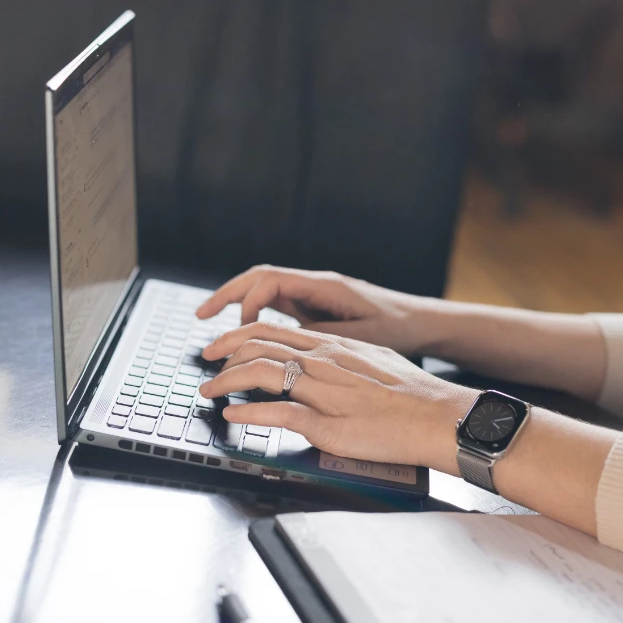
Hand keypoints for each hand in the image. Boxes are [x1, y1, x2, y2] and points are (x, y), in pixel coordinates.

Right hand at [196, 265, 436, 356]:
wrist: (422, 322)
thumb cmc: (399, 327)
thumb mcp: (362, 336)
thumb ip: (323, 336)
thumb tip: (285, 343)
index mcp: (325, 285)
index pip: (271, 280)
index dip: (247, 302)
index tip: (239, 330)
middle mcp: (315, 285)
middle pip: (260, 279)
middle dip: (227, 295)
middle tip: (200, 316)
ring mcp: (315, 296)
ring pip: (266, 292)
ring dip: (238, 305)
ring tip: (212, 325)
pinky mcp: (317, 309)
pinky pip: (279, 307)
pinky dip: (257, 317)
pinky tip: (245, 337)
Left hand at [199, 322, 476, 469]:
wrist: (440, 416)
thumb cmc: (415, 396)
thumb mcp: (375, 363)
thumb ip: (345, 362)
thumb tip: (323, 368)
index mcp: (335, 346)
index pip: (275, 331)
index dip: (241, 335)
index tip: (224, 345)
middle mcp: (325, 360)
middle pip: (259, 344)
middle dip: (223, 351)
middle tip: (206, 362)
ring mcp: (323, 390)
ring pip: (261, 372)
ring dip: (226, 380)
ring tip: (210, 389)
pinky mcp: (327, 423)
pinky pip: (277, 412)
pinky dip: (248, 412)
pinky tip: (233, 414)